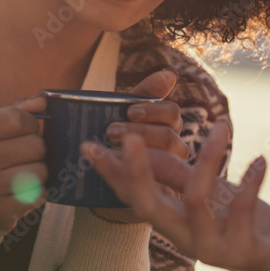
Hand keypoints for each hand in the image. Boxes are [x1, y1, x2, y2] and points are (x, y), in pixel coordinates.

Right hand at [0, 96, 47, 238]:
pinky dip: (36, 194)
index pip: (19, 118)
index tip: (24, 135)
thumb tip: (42, 100)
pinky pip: (37, 195)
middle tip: (24, 159)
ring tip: (23, 176)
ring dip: (39, 174)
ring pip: (40, 171)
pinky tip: (22, 193)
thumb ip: (17, 111)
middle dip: (37, 152)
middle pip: (35, 145)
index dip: (31, 125)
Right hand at [83, 124, 269, 270]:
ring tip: (223, 125)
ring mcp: (212, 246)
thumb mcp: (202, 191)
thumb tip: (137, 143)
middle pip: (149, 205)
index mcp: (170, 220)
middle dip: (137, 172)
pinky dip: (251, 181)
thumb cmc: (237, 220)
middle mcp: (183, 236)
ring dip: (209, 158)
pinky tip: (260, 160)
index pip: (131, 195)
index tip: (88, 145)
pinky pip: (242, 210)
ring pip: (195, 199)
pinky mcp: (244, 250)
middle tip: (130, 137)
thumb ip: (171, 172)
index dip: (110, 173)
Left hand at [93, 68, 186, 222]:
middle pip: (168, 135)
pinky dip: (115, 171)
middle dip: (139, 131)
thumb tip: (170, 74)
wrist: (100, 182)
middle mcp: (172, 151)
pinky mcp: (152, 197)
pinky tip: (97, 160)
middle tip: (111, 131)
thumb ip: (147, 93)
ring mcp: (166, 176)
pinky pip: (141, 185)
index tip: (130, 111)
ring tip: (108, 147)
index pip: (171, 113)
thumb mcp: (127, 114)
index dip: (152, 110)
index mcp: (167, 127)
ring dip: (133, 152)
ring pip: (162, 159)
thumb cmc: (117, 139)